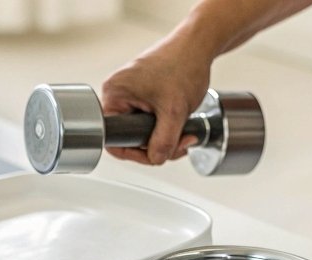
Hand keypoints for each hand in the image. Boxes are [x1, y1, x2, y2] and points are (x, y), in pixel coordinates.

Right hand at [101, 38, 212, 164]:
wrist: (197, 47)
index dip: (136, 153)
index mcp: (115, 95)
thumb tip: (156, 159)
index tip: (156, 155)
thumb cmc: (183, 65)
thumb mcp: (175, 111)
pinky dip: (166, 127)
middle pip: (131, 138)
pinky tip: (181, 123)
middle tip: (180, 143)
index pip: (113, 139)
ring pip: (143, 131)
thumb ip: (164, 141)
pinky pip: (149, 120)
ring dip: (166, 137)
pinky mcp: (143, 94)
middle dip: (158, 145)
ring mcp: (131, 94)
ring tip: (185, 131)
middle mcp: (118, 94)